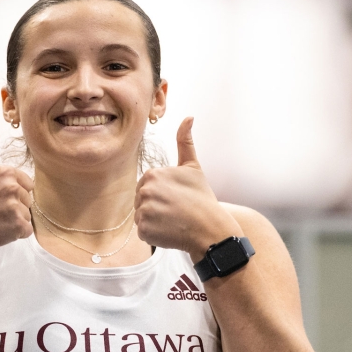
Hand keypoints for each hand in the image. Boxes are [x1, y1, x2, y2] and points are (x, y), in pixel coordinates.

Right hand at [0, 118, 33, 254]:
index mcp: (6, 171)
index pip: (25, 183)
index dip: (11, 192)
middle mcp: (13, 187)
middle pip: (27, 198)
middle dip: (14, 206)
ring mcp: (16, 207)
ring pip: (27, 214)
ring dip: (14, 220)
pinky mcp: (17, 226)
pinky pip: (26, 230)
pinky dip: (15, 233)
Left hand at [135, 117, 240, 257]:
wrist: (210, 228)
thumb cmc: (202, 198)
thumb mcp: (193, 167)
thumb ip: (185, 142)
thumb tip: (189, 117)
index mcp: (152, 174)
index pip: (146, 186)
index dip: (161, 194)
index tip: (176, 199)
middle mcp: (144, 191)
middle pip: (141, 201)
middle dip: (155, 207)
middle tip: (175, 211)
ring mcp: (143, 211)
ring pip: (142, 216)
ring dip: (155, 221)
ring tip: (173, 221)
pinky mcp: (144, 230)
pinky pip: (143, 232)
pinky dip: (154, 234)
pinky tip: (169, 231)